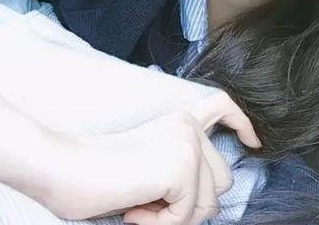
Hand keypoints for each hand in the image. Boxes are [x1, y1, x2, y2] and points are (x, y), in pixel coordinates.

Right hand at [41, 91, 260, 224]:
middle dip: (192, 205)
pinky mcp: (181, 167)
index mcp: (180, 120)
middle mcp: (189, 127)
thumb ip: (182, 165)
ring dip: (175, 218)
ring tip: (139, 205)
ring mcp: (187, 144)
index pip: (223, 106)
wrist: (65, 168)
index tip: (254, 141)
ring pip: (209, 204)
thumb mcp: (152, 163)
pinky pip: (188, 216)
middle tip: (150, 204)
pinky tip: (135, 209)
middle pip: (222, 180)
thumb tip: (211, 195)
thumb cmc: (99, 172)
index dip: (243, 122)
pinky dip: (162, 224)